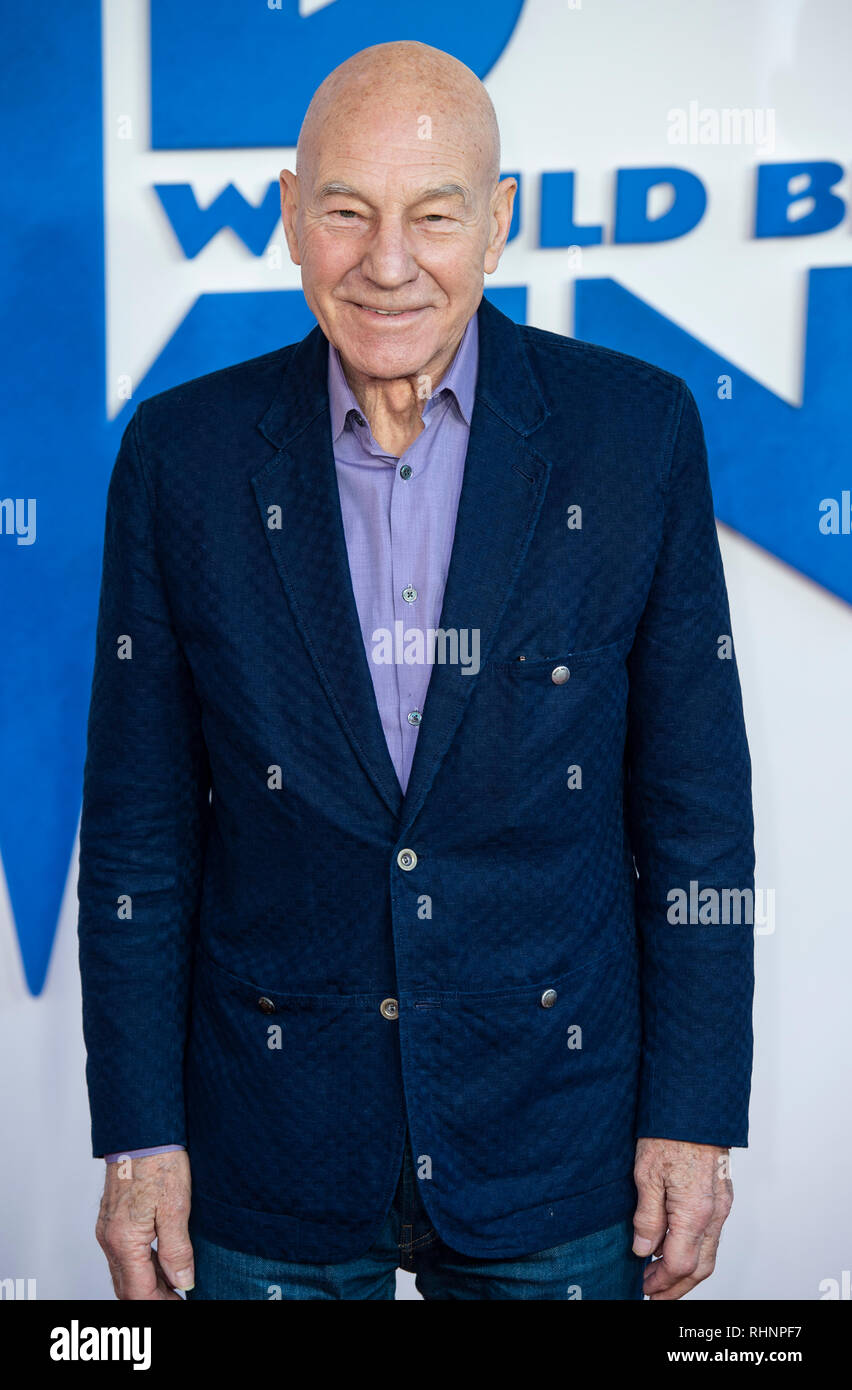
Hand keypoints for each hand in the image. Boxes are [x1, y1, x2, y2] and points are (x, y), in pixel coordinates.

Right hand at [96, 1150, 193, 1299]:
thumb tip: (182, 1282)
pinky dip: (142, 1266)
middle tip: (180, 1298)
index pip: (139, 1292)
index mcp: (123, 1240)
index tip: (182, 1303)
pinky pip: (123, 1254)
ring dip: (148, 1283)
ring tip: (176, 1284)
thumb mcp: (176, 1207)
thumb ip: (177, 1250)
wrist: (141, 1129)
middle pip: (127, 1286)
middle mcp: (109, 1238)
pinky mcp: (111, 1218)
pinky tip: (162, 1262)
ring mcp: (107, 1228)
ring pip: (124, 1271)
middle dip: (153, 1298)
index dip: (161, 1303)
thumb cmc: (158, 1161)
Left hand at [632, 1137, 732, 1299]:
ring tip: (660, 1276)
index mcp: (695, 1212)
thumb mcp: (646, 1174)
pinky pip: (712, 1236)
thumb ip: (647, 1217)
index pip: (679, 1264)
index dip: (659, 1280)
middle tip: (653, 1293)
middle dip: (676, 1287)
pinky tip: (675, 1248)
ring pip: (709, 1254)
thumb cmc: (670, 1132)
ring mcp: (722, 1205)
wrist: (695, 1104)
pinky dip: (694, 1251)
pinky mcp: (722, 1196)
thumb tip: (642, 1249)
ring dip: (686, 1272)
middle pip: (700, 1268)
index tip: (642, 1285)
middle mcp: (715, 1213)